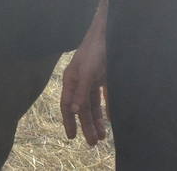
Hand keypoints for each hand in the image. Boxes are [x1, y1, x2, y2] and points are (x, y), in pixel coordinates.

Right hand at [60, 24, 108, 145]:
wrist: (109, 33)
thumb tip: (72, 110)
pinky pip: (103, 98)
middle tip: (93, 143)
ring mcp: (92, 80)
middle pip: (80, 108)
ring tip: (102, 136)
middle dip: (86, 126)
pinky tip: (109, 119)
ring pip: (92, 105)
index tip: (72, 137)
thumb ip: (80, 92)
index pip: (66, 105)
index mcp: (71, 80)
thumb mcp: (88, 72)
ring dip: (96, 120)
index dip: (68, 121)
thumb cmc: (95, 50)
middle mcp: (80, 82)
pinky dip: (106, 109)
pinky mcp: (103, 78)